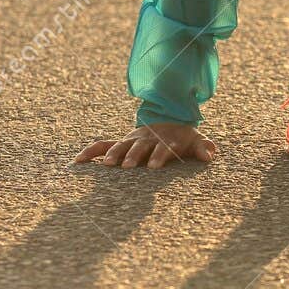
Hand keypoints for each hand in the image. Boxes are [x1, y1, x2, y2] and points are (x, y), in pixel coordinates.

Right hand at [76, 122, 217, 168]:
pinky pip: (102, 146)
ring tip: (107, 166)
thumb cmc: (182, 138)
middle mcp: (147, 139)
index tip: (155, 167)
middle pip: (140, 146)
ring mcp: (132, 140)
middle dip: (134, 155)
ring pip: (121, 145)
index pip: (164, 147)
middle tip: (127, 166)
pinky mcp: (120, 143)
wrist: (167, 122)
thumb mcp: (195, 141)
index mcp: (166, 140)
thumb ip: (203, 147)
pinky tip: (77, 162)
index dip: (160, 155)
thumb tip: (210, 155)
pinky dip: (90, 152)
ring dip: (114, 154)